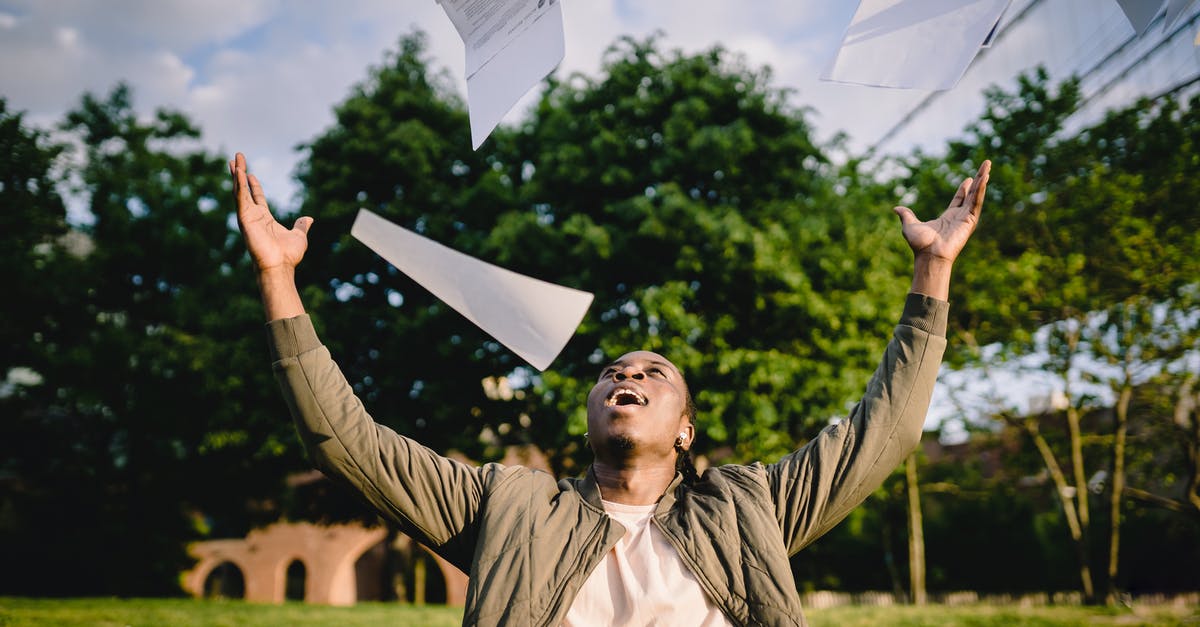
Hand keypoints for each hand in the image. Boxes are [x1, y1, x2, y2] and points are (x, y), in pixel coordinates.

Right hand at [229, 152, 311, 273]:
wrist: (280, 266)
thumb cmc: (288, 255)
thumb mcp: (299, 235)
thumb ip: (301, 226)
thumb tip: (309, 219)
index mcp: (264, 218)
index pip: (256, 197)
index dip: (252, 184)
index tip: (250, 172)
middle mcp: (253, 216)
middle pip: (244, 190)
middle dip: (240, 174)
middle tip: (236, 159)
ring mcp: (247, 216)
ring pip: (240, 191)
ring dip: (237, 174)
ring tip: (234, 159)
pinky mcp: (245, 218)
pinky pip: (241, 198)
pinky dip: (239, 184)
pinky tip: (239, 172)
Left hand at [893, 160, 990, 263]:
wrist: (929, 254)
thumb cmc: (920, 244)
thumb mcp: (910, 225)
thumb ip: (906, 215)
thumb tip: (896, 209)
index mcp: (948, 218)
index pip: (959, 200)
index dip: (964, 189)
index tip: (969, 179)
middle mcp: (959, 217)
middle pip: (971, 194)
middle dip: (978, 180)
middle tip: (986, 166)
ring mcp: (966, 218)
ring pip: (976, 195)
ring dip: (983, 180)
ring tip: (988, 166)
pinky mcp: (970, 220)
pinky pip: (976, 201)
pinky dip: (980, 189)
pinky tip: (984, 178)